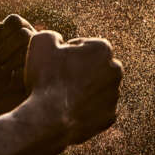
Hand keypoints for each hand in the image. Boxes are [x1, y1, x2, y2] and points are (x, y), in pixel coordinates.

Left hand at [0, 14, 35, 124]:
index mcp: (17, 36)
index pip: (14, 21)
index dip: (0, 34)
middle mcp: (34, 45)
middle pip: (23, 31)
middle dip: (4, 50)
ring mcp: (44, 59)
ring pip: (31, 46)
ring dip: (10, 62)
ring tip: (7, 76)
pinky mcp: (50, 74)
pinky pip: (36, 64)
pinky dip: (18, 75)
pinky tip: (16, 84)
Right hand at [24, 31, 122, 147]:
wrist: (49, 120)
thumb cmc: (45, 78)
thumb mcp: (39, 43)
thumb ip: (51, 35)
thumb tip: (58, 40)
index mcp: (102, 49)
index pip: (84, 44)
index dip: (66, 51)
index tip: (54, 62)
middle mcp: (115, 70)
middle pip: (95, 65)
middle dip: (80, 68)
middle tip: (57, 77)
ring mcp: (114, 95)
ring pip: (97, 87)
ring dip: (83, 88)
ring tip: (60, 94)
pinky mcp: (110, 116)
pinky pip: (96, 107)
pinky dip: (85, 107)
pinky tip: (68, 108)